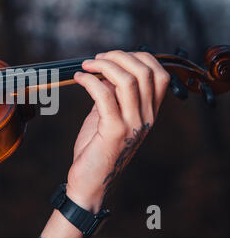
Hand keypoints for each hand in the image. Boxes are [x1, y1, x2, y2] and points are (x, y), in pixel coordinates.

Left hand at [41, 50, 169, 237]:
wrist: (90, 181)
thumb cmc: (97, 148)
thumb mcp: (108, 116)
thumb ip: (112, 94)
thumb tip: (106, 71)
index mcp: (149, 112)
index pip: (158, 73)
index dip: (137, 56)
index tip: (113, 56)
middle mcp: (147, 117)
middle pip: (144, 71)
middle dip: (118, 56)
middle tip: (96, 58)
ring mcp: (133, 124)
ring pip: (127, 80)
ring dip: (104, 65)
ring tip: (86, 65)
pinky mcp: (114, 131)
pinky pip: (104, 95)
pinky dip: (89, 81)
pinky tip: (78, 79)